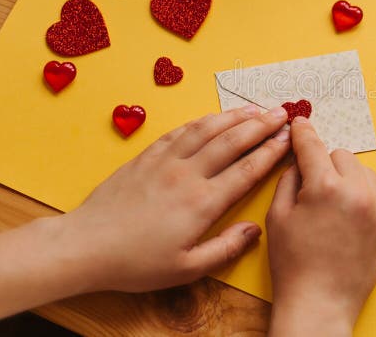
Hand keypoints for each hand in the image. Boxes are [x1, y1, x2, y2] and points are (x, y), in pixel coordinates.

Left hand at [60, 104, 290, 292]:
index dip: (271, 151)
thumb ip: (225, 248)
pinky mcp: (146, 157)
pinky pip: (179, 131)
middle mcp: (187, 175)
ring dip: (234, 116)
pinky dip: (201, 121)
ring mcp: (165, 161)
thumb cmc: (135, 263)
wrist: (86, 246)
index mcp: (202, 203)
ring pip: (207, 130)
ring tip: (254, 108)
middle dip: (261, 125)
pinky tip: (213, 117)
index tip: (289, 138)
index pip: (246, 169)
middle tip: (282, 113)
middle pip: (232, 141)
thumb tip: (254, 230)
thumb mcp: (185, 268)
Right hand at [266, 117, 375, 335]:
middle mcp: (355, 191)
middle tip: (313, 186)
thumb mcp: (277, 216)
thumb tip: (299, 160)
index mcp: (323, 186)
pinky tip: (358, 207)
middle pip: (341, 156)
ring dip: (349, 178)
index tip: (299, 122)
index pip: (312, 146)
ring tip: (335, 201)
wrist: (319, 303)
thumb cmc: (293, 264)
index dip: (303, 132)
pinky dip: (373, 194)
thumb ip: (289, 179)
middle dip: (325, 164)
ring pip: (365, 172)